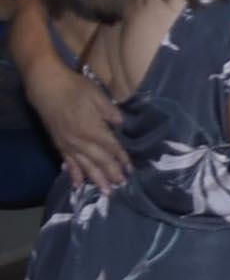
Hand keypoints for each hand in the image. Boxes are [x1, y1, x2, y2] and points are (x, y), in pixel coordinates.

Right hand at [27, 46, 125, 188]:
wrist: (47, 87)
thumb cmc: (76, 88)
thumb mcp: (98, 96)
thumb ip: (111, 112)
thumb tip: (123, 125)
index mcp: (93, 129)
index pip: (112, 148)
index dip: (122, 159)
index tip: (131, 169)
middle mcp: (80, 141)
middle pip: (99, 160)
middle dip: (111, 173)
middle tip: (121, 186)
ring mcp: (68, 144)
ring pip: (84, 166)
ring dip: (96, 179)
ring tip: (106, 192)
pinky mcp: (59, 144)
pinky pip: (68, 163)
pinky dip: (74, 174)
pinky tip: (78, 184)